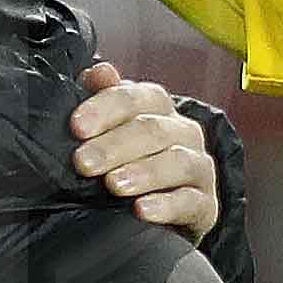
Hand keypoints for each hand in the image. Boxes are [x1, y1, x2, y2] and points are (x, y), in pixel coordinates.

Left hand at [69, 62, 228, 241]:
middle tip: (83, 163)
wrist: (166, 210)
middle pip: (152, 130)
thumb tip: (98, 72)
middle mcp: (184, 133)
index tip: (76, 127)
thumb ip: (104, 99)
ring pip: (177, 162)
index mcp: (158, 108)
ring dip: (143, 172)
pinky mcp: (206, 205)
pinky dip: (166, 205)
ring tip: (113, 185)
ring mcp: (199, 168)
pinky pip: (190, 202)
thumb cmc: (130, 162)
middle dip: (114, 146)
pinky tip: (142, 210)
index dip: (104, 109)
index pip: (135, 97)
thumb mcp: (112, 130)